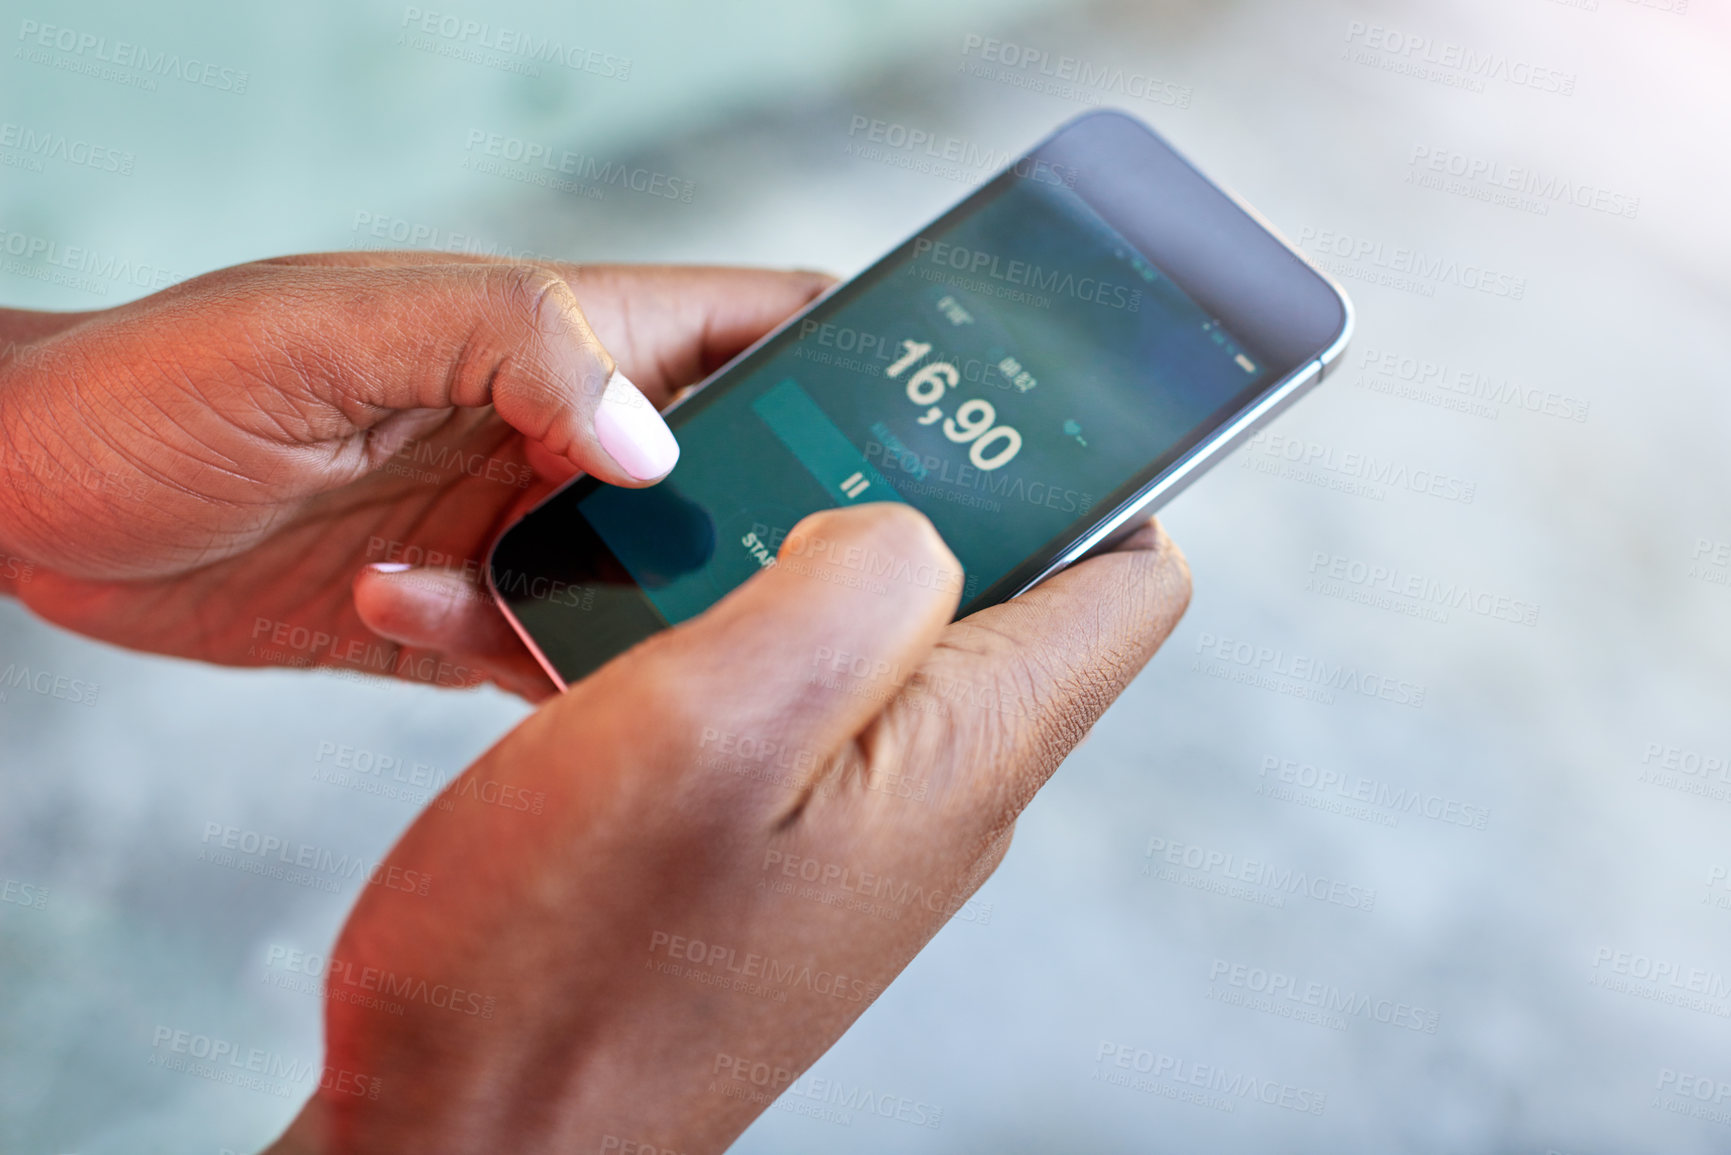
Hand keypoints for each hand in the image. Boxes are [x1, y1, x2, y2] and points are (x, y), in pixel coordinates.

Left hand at [0, 256, 829, 697]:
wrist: (22, 498)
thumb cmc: (159, 378)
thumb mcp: (332, 327)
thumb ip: (506, 346)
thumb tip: (650, 441)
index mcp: (557, 333)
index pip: (756, 326)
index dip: (852, 364)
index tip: (929, 434)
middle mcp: (556, 431)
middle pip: (734, 475)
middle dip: (773, 530)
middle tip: (792, 593)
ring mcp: (514, 526)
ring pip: (651, 584)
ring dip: (636, 620)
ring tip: (574, 622)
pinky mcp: (456, 614)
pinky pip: (544, 657)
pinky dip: (518, 664)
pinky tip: (417, 614)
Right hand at [265, 502, 1189, 1153]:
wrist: (462, 1141)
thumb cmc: (563, 962)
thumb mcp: (710, 723)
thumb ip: (850, 583)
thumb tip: (905, 521)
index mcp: (963, 751)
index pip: (1129, 572)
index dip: (1082, 459)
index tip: (974, 393)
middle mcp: (931, 791)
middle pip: (984, 582)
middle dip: (878, 489)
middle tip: (756, 446)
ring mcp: (847, 827)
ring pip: (850, 632)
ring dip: (752, 564)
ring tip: (635, 550)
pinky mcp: (762, 850)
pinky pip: (766, 705)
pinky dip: (690, 643)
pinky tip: (588, 641)